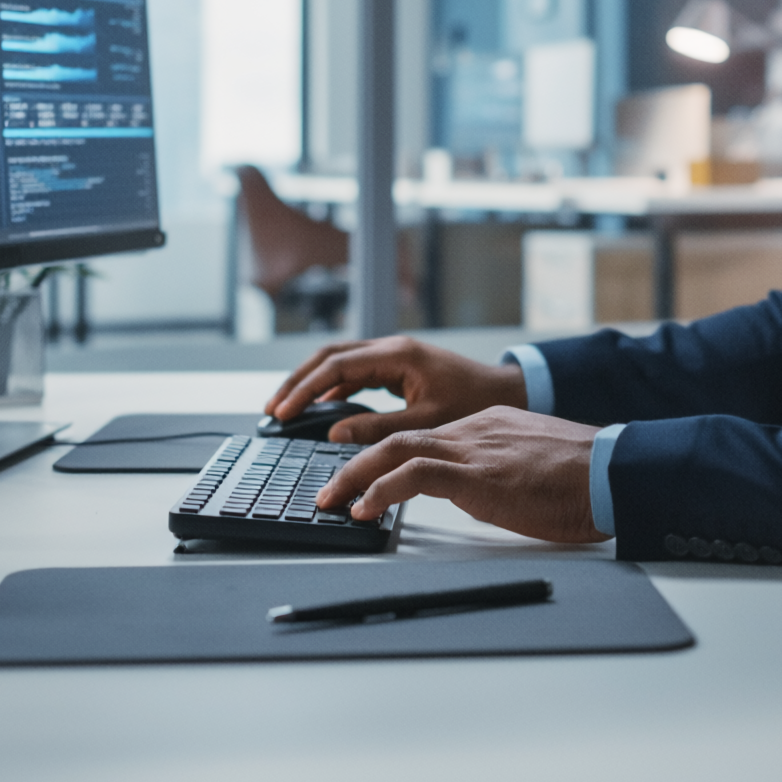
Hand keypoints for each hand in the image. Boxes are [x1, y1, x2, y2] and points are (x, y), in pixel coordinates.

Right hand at [262, 336, 526, 444]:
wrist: (509, 392)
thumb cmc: (474, 403)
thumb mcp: (425, 422)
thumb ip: (378, 428)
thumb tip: (335, 433)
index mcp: (398, 354)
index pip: (337, 364)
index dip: (305, 388)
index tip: (283, 410)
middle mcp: (392, 348)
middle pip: (330, 356)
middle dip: (298, 381)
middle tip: (273, 408)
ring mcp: (394, 355)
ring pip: (340, 362)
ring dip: (312, 383)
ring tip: (286, 407)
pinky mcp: (398, 367)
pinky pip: (355, 372)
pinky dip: (333, 387)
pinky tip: (320, 407)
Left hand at [315, 409, 606, 543]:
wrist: (611, 472)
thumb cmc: (585, 478)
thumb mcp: (533, 468)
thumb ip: (504, 472)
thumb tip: (492, 493)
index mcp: (486, 427)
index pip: (423, 438)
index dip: (387, 460)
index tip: (366, 479)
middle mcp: (472, 431)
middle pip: (397, 439)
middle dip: (355, 464)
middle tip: (330, 490)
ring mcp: (472, 449)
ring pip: (394, 451)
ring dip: (354, 478)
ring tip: (332, 501)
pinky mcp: (475, 474)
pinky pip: (413, 476)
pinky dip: (381, 491)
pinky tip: (364, 508)